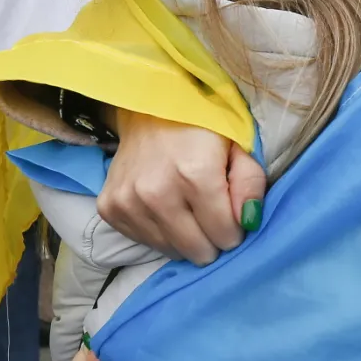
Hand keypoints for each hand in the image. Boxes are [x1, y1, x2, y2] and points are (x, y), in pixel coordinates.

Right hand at [96, 111, 267, 264]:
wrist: (148, 108)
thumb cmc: (201, 127)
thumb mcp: (239, 146)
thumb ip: (250, 185)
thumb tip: (249, 223)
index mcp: (196, 175)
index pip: (225, 236)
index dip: (235, 229)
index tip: (231, 213)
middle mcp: (158, 193)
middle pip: (198, 251)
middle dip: (212, 239)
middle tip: (211, 215)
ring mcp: (128, 202)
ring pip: (171, 252)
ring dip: (185, 238)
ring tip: (187, 208)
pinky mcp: (109, 208)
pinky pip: (145, 242)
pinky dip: (160, 233)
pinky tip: (164, 208)